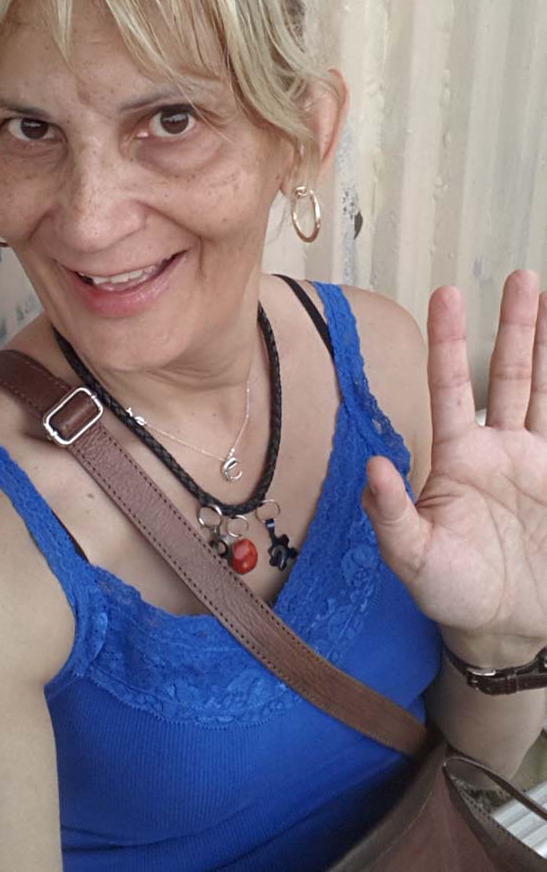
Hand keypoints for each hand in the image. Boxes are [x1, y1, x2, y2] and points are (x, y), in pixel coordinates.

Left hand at [362, 270, 546, 667]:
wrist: (505, 629)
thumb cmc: (450, 592)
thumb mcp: (412, 558)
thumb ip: (392, 514)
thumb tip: (374, 467)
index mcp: (457, 458)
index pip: (450, 387)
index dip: (450, 343)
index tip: (447, 295)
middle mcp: (496, 449)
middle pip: (510, 374)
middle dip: (516, 327)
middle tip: (522, 277)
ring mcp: (535, 462)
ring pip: (546, 390)